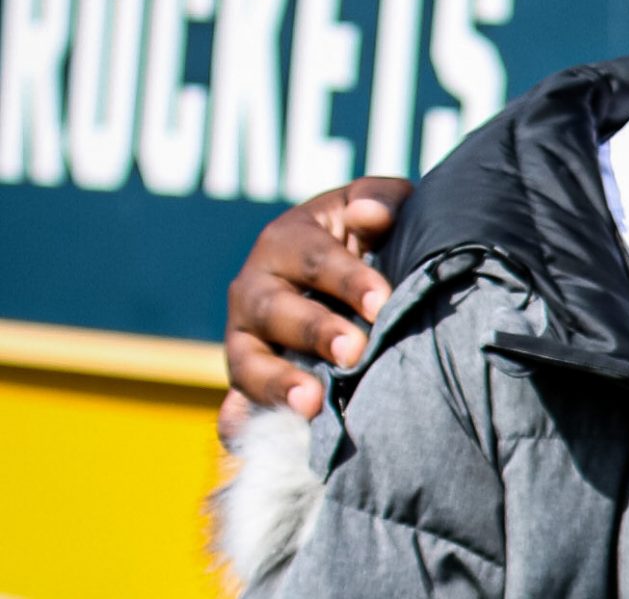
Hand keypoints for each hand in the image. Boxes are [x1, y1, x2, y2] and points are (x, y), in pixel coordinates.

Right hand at [218, 177, 412, 440]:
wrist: (346, 272)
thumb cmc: (368, 233)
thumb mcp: (376, 204)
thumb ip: (379, 199)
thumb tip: (371, 215)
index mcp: (285, 241)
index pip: (315, 260)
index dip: (349, 281)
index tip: (383, 303)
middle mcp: (254, 289)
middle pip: (276, 311)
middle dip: (315, 332)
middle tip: (355, 352)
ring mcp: (244, 339)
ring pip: (247, 362)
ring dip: (277, 384)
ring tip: (312, 405)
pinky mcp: (245, 382)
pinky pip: (233, 408)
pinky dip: (239, 424)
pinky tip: (251, 442)